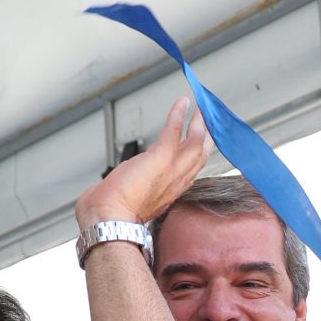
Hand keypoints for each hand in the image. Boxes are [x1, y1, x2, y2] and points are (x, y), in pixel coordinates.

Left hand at [77, 98, 208, 231]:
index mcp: (171, 191)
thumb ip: (140, 184)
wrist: (110, 218)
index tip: (203, 139)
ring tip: (201, 107)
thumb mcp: (134, 196)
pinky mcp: (161, 158)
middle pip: (202, 155)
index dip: (200, 153)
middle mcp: (177, 181)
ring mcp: (171, 170)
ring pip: (196, 142)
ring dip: (199, 122)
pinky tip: (182, 102)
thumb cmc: (114, 213)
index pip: (193, 169)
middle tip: (210, 119)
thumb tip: (131, 176)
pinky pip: (174, 131)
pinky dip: (178, 114)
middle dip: (208, 135)